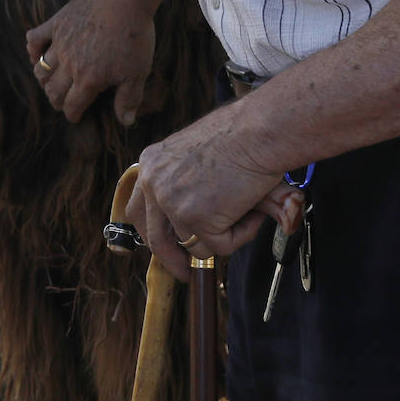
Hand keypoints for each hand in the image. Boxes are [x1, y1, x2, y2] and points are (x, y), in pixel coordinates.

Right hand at [26, 0, 155, 124]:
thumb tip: (126, 121)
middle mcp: (70, 64)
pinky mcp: (57, 22)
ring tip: (50, 81)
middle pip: (53, 90)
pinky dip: (32, 48)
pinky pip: (35, 38)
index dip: (72, 114)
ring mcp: (61, 42)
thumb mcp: (137, 72)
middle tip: (61, 100)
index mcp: (89, 79)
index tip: (74, 116)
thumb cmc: (134, 37)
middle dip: (56, 99)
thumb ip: (129, 98)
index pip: (72, 105)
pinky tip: (36, 53)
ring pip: (41, 68)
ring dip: (44, 79)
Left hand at [125, 106, 303, 279]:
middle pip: (154, 238)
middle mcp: (154, 182)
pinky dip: (241, 234)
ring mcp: (172, 203)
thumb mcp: (197, 157)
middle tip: (188, 271)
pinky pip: (220, 247)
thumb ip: (188, 188)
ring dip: (224, 234)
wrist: (259, 129)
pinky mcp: (196, 219)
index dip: (154, 234)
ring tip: (247, 206)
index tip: (168, 249)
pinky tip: (252, 208)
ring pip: (194, 246)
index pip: (139, 209)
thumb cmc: (241, 135)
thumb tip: (192, 231)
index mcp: (152, 163)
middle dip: (172, 260)